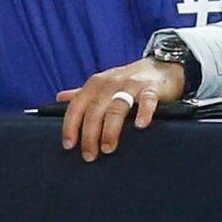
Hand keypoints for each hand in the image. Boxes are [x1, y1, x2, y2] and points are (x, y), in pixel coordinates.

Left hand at [56, 58, 184, 161]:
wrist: (162, 66)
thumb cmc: (128, 80)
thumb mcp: (103, 85)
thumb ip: (82, 94)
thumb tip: (59, 98)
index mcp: (96, 84)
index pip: (77, 105)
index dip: (71, 125)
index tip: (68, 145)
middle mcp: (111, 83)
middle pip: (95, 110)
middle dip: (90, 134)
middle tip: (89, 155)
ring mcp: (132, 85)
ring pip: (117, 107)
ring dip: (110, 129)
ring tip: (107, 148)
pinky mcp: (152, 88)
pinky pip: (147, 100)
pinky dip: (143, 112)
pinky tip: (140, 126)